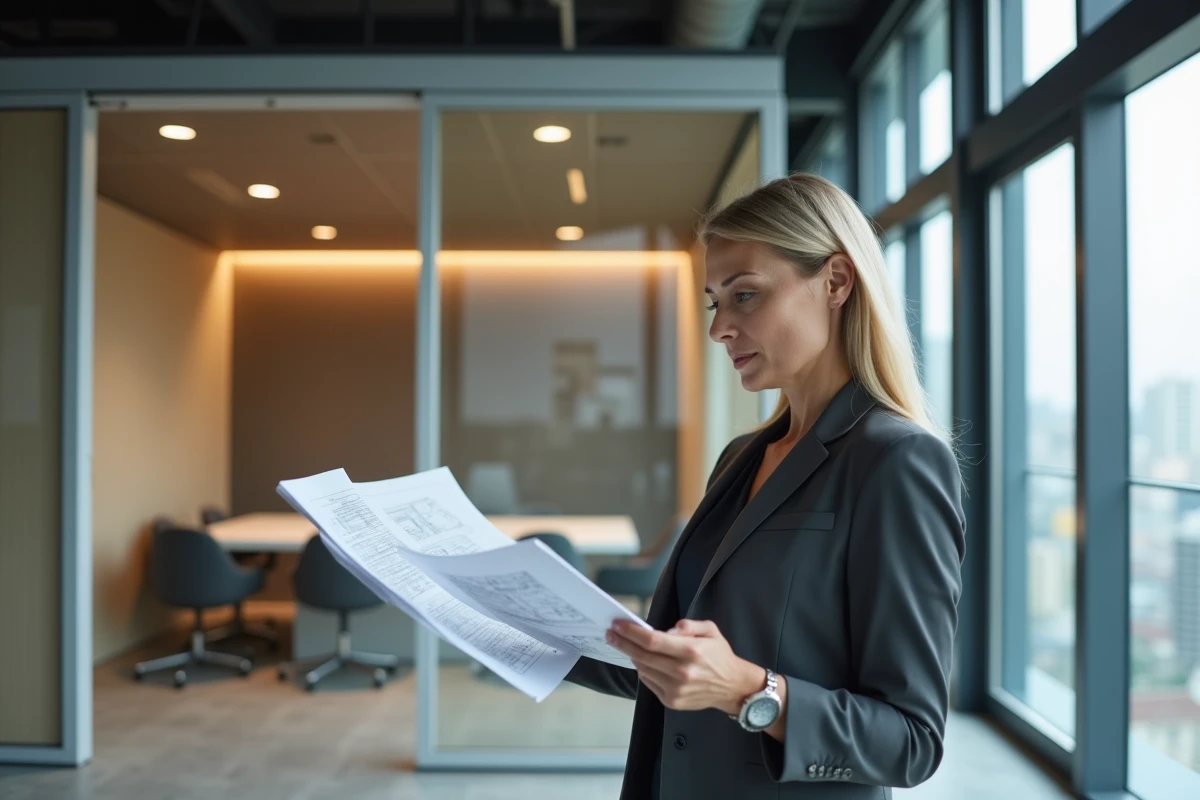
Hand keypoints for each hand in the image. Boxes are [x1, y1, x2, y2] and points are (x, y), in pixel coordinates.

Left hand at [606, 618, 763, 714]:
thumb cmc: (720, 656)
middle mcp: (682, 672)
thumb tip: (665, 631)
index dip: (632, 633)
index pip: (652, 641)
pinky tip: (643, 662)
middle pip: (643, 656)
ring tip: (626, 645)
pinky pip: (649, 683)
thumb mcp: (710, 630)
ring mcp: (676, 689)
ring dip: (632, 656)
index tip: (618, 625)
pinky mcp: (672, 701)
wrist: (733, 687)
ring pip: (643, 670)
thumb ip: (687, 625)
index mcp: (691, 651)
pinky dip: (643, 670)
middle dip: (623, 643)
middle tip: (611, 634)